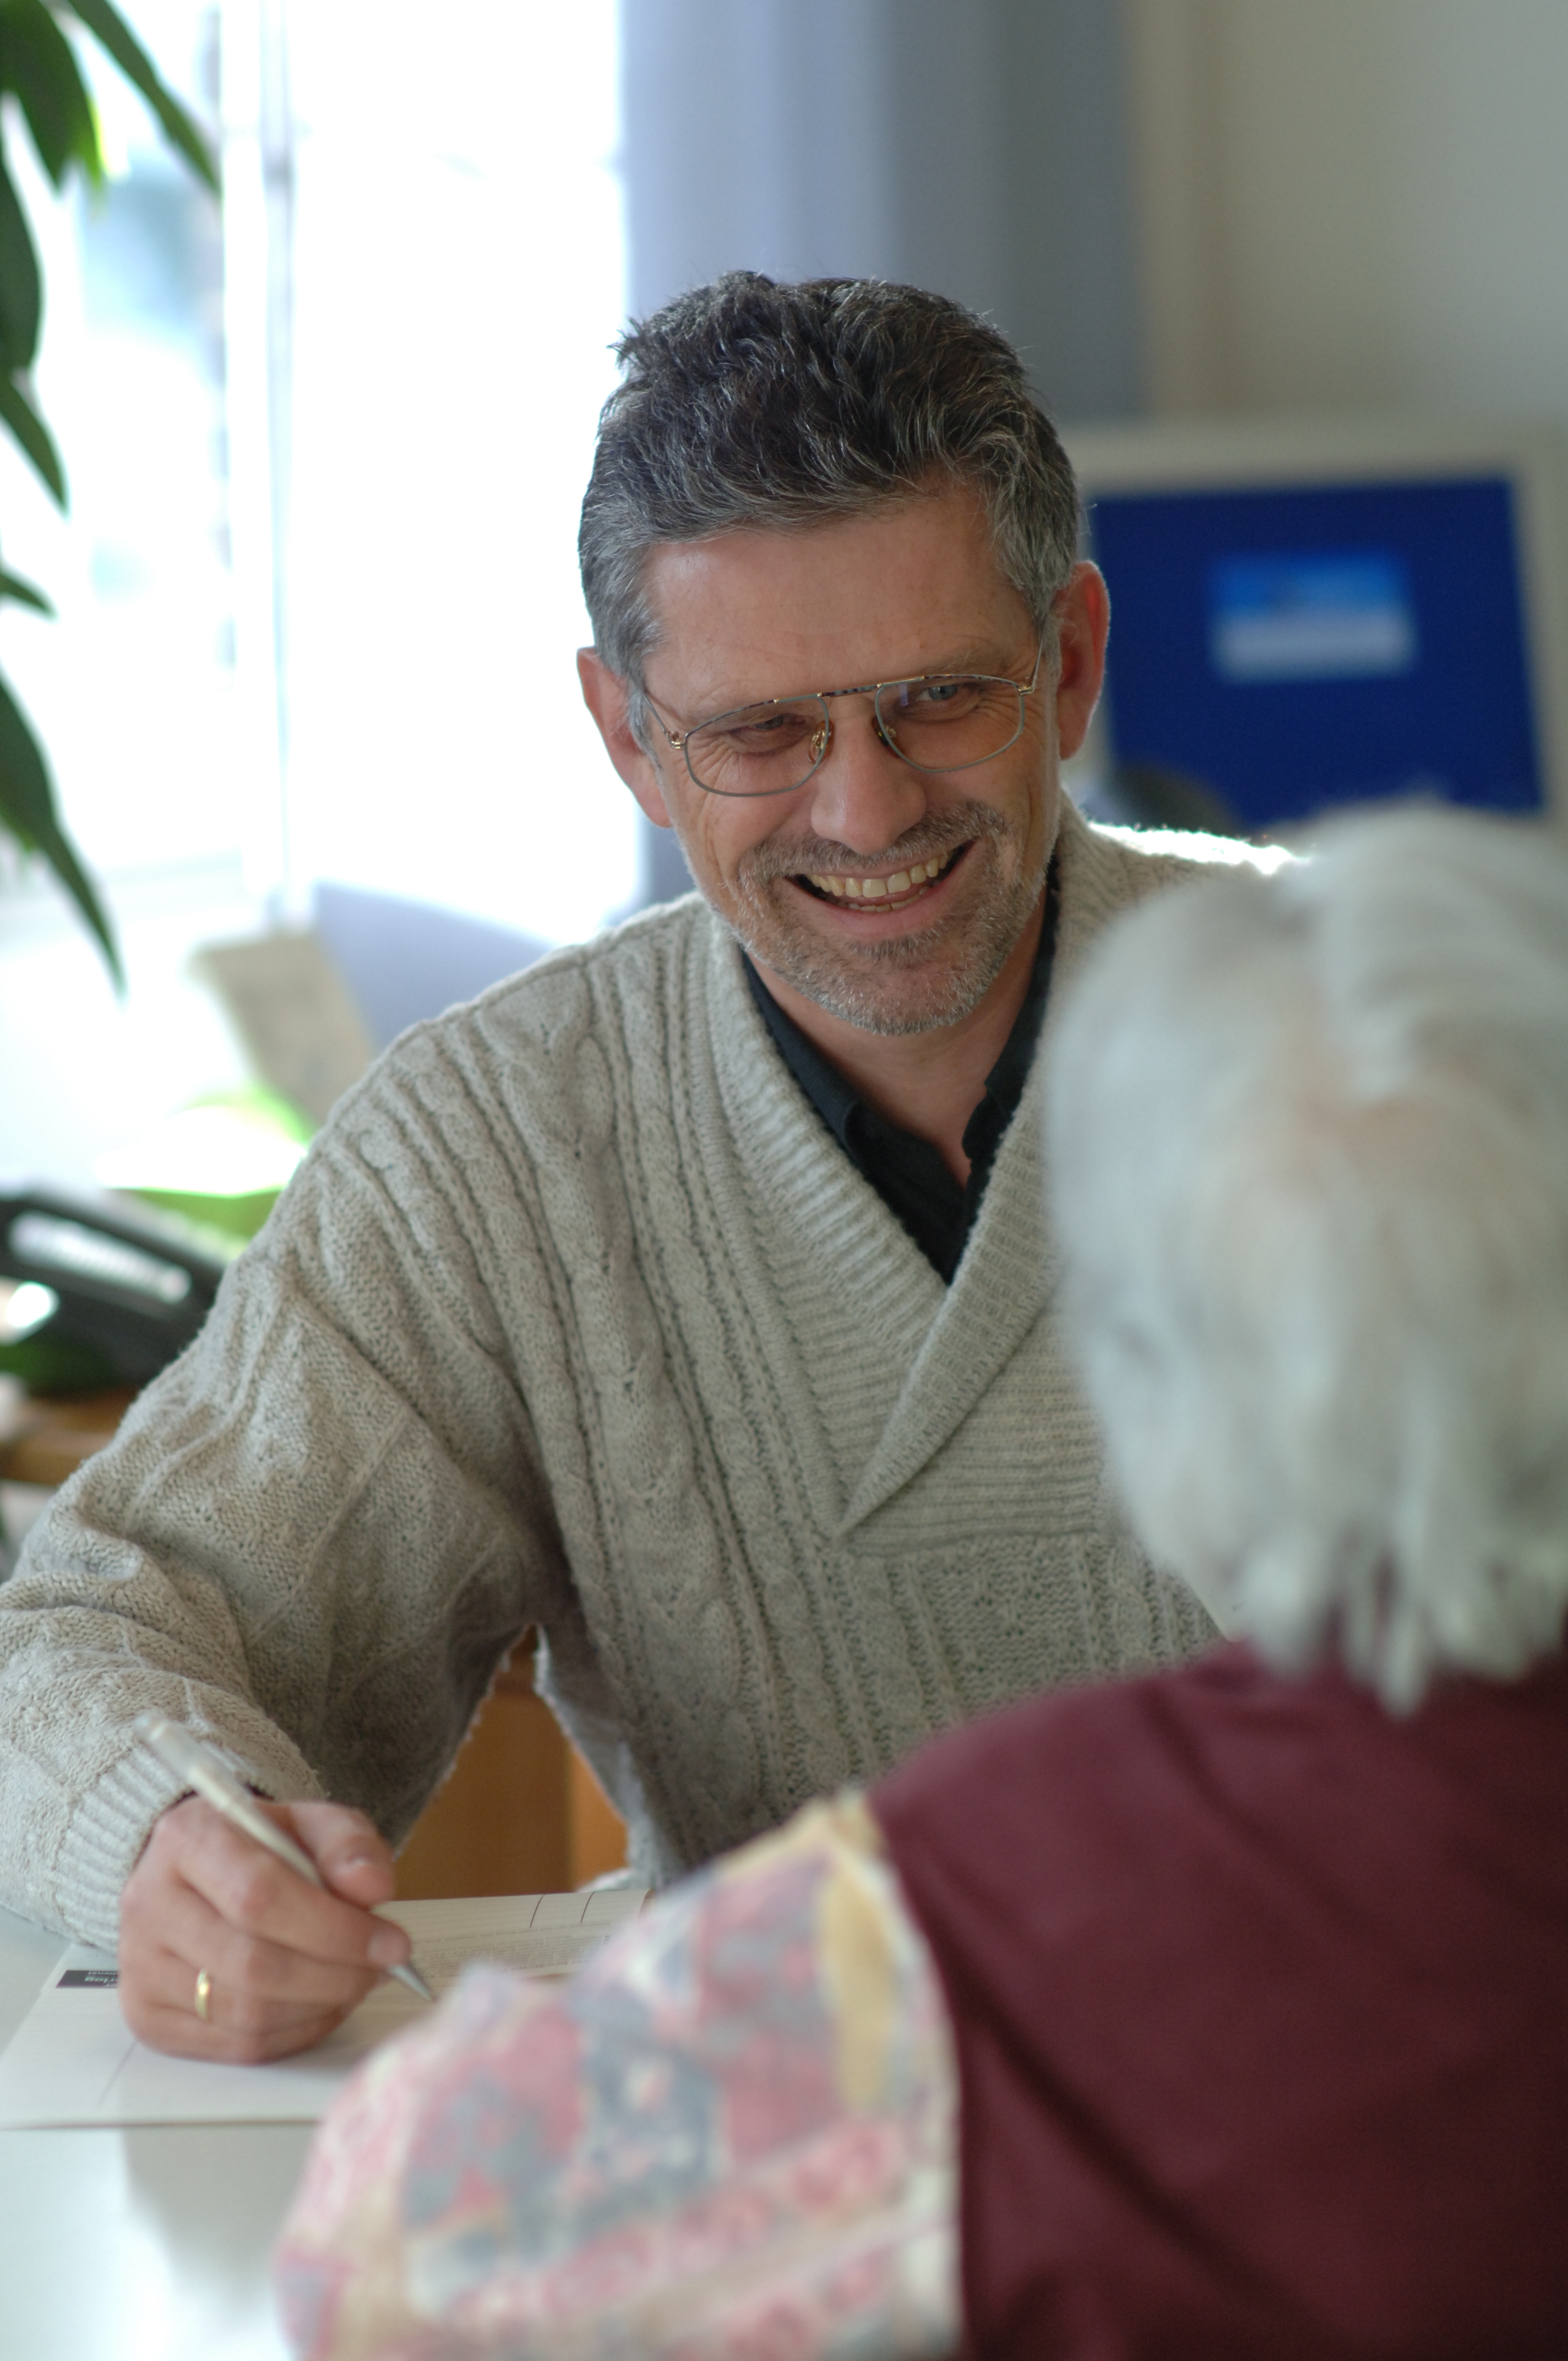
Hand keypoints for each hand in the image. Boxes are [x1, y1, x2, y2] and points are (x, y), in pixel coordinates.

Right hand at [117, 1795, 413, 2062]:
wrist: (199, 1874)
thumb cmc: (261, 1849)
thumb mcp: (310, 1824)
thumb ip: (347, 1845)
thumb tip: (373, 1887)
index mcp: (186, 1839)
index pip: (258, 1896)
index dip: (333, 1929)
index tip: (392, 1942)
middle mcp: (149, 1903)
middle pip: (251, 1964)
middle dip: (334, 1974)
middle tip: (382, 1968)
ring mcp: (140, 1967)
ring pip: (244, 2014)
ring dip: (318, 2006)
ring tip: (355, 1981)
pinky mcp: (147, 2017)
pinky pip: (234, 2046)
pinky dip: (294, 2033)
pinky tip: (322, 2005)